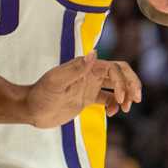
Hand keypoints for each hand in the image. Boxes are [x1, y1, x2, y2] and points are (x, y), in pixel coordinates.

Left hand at [25, 56, 142, 128]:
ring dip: (126, 94)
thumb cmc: (41, 94)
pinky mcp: (87, 98)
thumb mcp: (56, 81)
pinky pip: (107, 99)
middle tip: (136, 99)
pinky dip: (114, 105)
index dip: (123, 81)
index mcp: (86, 67)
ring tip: (126, 108)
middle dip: (132, 84)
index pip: (114, 68)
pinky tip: (112, 114)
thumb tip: (94, 53)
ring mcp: (90, 86)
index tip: (121, 99)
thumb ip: (76, 69)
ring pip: (116, 85)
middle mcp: (90, 74)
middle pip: (120, 73)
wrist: (31, 109)